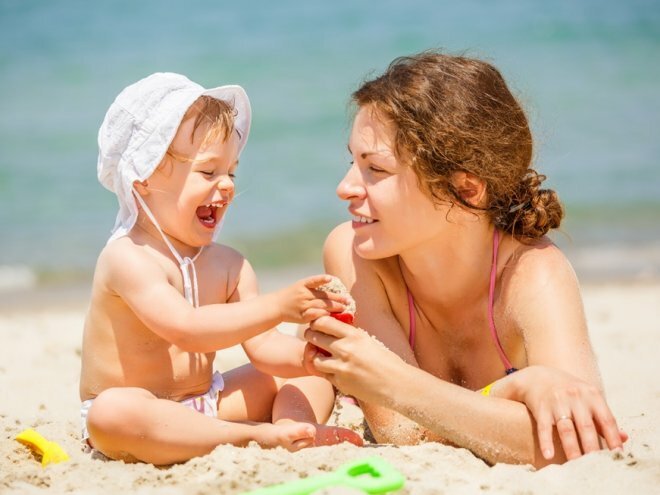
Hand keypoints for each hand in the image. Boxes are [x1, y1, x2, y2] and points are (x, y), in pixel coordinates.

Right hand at [275, 275, 347, 323]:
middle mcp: (303, 294)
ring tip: (344, 308)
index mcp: (303, 285)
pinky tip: (330, 315)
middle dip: (337, 298)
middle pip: (323, 296)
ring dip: (334, 307)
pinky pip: (314, 315)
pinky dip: (322, 315)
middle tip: (348, 300)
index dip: (322, 279)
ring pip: (321, 305)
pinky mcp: (302, 316)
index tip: (330, 278)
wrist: (276, 306)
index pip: (313, 280)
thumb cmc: (292, 295)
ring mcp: (302, 305)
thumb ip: (315, 288)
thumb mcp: (300, 286)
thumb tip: (334, 291)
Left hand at [303, 315, 405, 406]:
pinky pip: (324, 374)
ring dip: (315, 356)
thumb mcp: (369, 342)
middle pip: (314, 336)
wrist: (398, 385)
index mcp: (354, 335)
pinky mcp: (341, 383)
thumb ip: (351, 336)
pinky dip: (324, 372)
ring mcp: (341, 367)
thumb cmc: (387, 362)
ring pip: (314, 358)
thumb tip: (334, 330)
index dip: (316, 322)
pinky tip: (331, 370)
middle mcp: (345, 349)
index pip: (324, 322)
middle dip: (311, 336)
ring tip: (320, 356)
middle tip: (313, 338)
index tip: (317, 324)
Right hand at [501, 365, 627, 460]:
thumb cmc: (570, 391)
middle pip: (586, 426)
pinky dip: (546, 441)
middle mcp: (575, 397)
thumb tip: (623, 438)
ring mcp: (557, 402)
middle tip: (596, 464)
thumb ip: (604, 418)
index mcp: (592, 395)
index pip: (606, 419)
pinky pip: (544, 427)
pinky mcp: (541, 408)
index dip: (613, 438)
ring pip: (566, 429)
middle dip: (592, 447)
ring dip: (572, 448)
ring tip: (576, 464)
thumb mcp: (589, 398)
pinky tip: (548, 454)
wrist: (538, 377)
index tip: (617, 454)